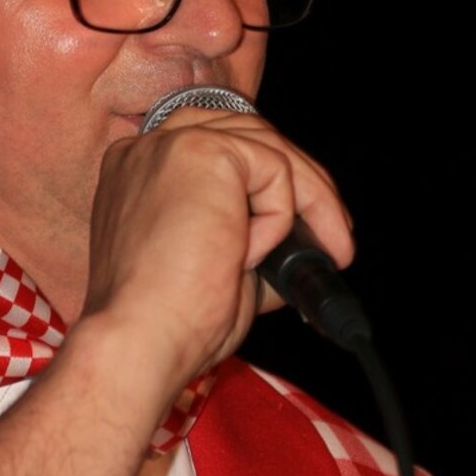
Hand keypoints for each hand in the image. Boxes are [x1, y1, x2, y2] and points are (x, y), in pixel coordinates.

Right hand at [83, 107, 353, 395]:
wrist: (142, 340)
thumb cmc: (167, 320)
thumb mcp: (216, 266)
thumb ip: (251, 238)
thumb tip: (305, 242)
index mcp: (138, 171)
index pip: (216, 145)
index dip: (264, 178)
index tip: (301, 220)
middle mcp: (146, 148)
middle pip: (247, 135)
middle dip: (301, 183)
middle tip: (336, 235)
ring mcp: (172, 143)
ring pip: (268, 147)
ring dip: (309, 200)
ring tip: (328, 251)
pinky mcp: (204, 152)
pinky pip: (273, 171)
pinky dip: (278, 218)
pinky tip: (250, 256)